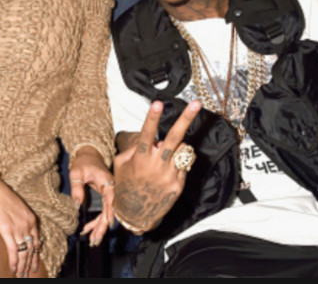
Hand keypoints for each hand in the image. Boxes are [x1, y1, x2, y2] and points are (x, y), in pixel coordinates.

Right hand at [0, 174, 41, 277]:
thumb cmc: (1, 196)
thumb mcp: (17, 208)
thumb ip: (21, 221)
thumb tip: (19, 233)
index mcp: (31, 219)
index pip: (37, 242)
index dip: (35, 256)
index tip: (34, 265)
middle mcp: (27, 224)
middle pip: (31, 250)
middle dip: (29, 264)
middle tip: (27, 274)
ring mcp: (18, 228)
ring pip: (24, 252)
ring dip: (22, 266)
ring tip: (21, 275)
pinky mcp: (6, 229)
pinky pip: (13, 250)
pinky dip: (14, 261)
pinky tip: (13, 269)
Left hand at [69, 146, 114, 246]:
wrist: (89, 155)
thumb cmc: (83, 162)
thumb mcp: (76, 172)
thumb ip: (77, 187)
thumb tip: (77, 205)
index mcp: (106, 181)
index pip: (110, 197)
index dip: (111, 210)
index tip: (109, 221)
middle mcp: (110, 189)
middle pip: (109, 210)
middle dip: (103, 226)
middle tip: (95, 239)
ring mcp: (109, 193)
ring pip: (107, 213)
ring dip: (100, 227)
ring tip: (93, 240)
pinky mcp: (106, 197)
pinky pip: (104, 211)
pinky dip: (97, 221)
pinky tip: (89, 229)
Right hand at [112, 100, 200, 233]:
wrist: (135, 213)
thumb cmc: (126, 184)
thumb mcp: (121, 164)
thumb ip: (134, 149)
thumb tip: (152, 140)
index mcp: (141, 158)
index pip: (147, 133)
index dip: (153, 117)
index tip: (158, 103)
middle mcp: (157, 165)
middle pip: (175, 137)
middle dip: (186, 118)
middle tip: (197, 103)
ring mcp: (170, 174)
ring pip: (183, 149)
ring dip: (179, 146)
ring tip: (168, 153)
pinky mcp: (179, 184)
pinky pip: (185, 164)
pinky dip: (179, 161)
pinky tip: (169, 168)